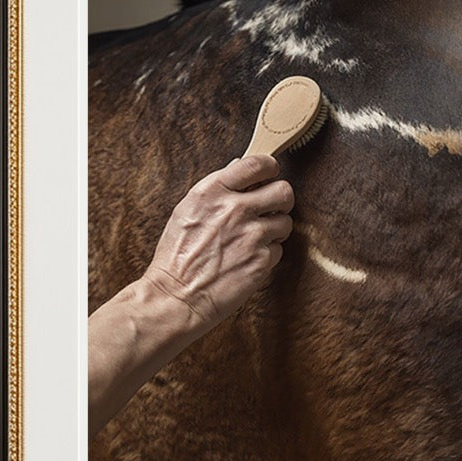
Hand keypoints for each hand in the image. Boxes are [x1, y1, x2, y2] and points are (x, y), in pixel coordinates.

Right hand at [142, 153, 293, 330]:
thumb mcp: (187, 210)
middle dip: (281, 200)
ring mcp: (251, 235)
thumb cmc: (177, 256)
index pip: (257, 164)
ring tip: (255, 239)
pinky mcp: (262, 260)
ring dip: (275, 230)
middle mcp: (235, 209)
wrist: (176, 296)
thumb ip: (216, 189)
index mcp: (213, 191)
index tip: (270, 175)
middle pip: (283, 190)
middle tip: (272, 208)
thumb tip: (237, 167)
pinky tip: (248, 260)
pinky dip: (267, 255)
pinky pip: (278, 250)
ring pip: (285, 222)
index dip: (270, 168)